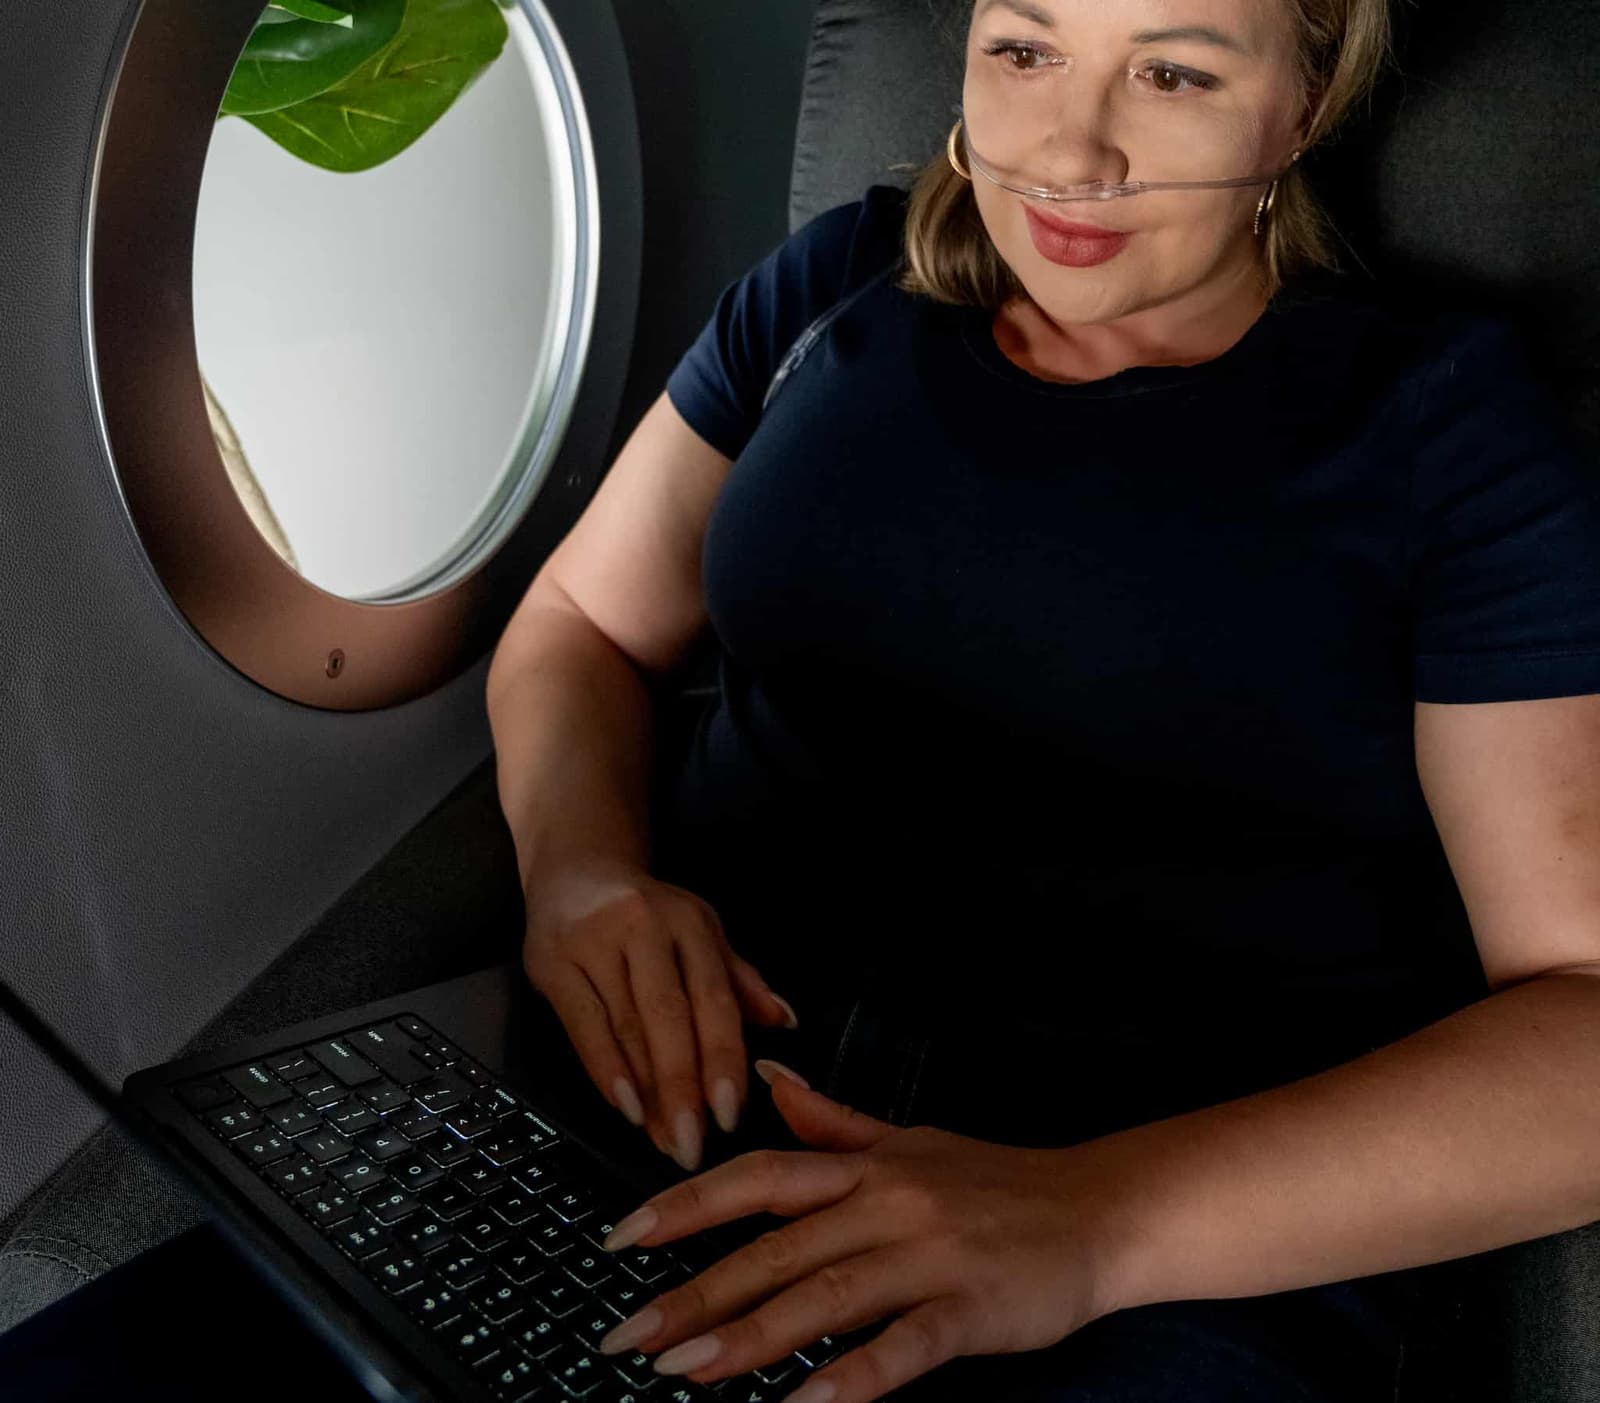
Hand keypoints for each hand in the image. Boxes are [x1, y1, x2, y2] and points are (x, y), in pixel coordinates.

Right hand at [522, 856, 799, 1171]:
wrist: (575, 868)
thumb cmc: (647, 913)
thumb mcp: (700, 932)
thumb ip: (739, 981)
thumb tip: (785, 1021)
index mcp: (690, 922)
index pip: (713, 999)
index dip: (723, 1058)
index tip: (730, 1114)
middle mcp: (644, 927)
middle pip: (668, 1018)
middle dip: (683, 1088)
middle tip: (692, 1145)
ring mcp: (593, 942)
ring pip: (626, 1028)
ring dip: (646, 1092)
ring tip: (662, 1139)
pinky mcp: (552, 961)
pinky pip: (582, 1027)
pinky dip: (605, 1071)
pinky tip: (624, 1108)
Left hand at [587, 1063, 1132, 1402]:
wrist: (1097, 1209)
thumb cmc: (998, 1180)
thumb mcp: (909, 1141)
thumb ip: (833, 1123)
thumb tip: (770, 1085)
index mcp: (866, 1166)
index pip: (759, 1176)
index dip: (687, 1205)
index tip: (624, 1237)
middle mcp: (886, 1204)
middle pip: (775, 1247)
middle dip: (696, 1293)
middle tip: (631, 1334)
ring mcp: (928, 1256)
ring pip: (824, 1296)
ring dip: (749, 1336)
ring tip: (685, 1373)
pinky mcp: (970, 1309)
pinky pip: (902, 1346)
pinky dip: (851, 1378)